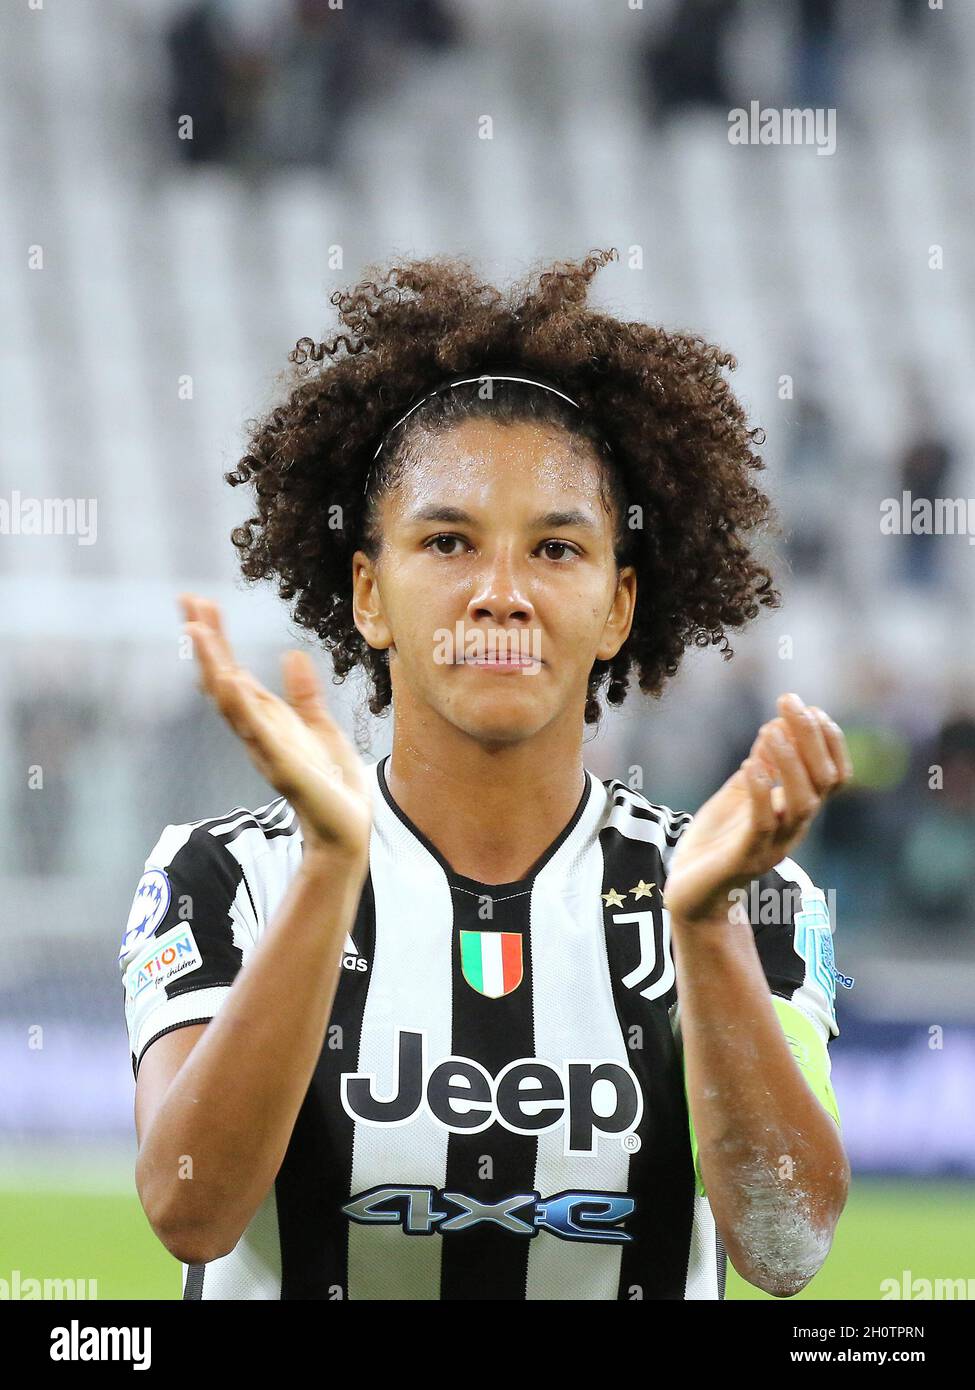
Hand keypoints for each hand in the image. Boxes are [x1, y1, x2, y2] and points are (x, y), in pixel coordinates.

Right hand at [179, 593, 372, 863]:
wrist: (346, 829)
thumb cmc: (332, 784)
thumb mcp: (320, 727)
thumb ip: (304, 694)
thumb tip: (291, 654)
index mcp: (267, 720)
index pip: (233, 672)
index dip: (217, 639)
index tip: (200, 604)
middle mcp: (257, 731)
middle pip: (222, 679)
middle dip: (206, 643)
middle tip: (188, 602)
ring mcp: (265, 748)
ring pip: (230, 701)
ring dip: (213, 666)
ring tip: (197, 630)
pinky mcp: (282, 766)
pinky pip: (257, 732)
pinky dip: (242, 706)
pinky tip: (230, 679)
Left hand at [663, 693, 852, 924]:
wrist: (690, 893)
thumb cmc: (717, 841)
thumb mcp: (739, 794)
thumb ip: (760, 765)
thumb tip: (775, 726)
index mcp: (796, 811)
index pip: (834, 775)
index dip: (829, 741)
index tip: (810, 707)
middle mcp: (793, 828)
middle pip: (824, 782)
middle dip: (811, 737)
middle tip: (790, 701)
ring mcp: (771, 845)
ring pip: (802, 804)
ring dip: (790, 762)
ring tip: (771, 729)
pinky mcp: (743, 859)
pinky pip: (761, 826)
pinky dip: (760, 793)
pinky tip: (750, 765)